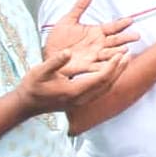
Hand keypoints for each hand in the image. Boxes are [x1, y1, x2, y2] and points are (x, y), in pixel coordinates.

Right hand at [14, 47, 128, 116]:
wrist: (26, 104)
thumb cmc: (32, 86)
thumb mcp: (40, 71)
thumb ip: (55, 62)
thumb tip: (67, 52)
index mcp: (74, 92)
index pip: (100, 79)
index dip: (112, 66)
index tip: (121, 54)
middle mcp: (81, 99)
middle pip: (107, 84)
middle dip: (119, 69)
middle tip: (128, 54)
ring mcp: (81, 102)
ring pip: (105, 88)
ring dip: (116, 74)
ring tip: (124, 60)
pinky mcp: (80, 101)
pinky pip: (100, 90)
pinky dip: (109, 79)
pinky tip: (112, 70)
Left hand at [43, 0, 138, 77]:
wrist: (49, 54)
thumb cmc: (59, 38)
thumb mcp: (68, 20)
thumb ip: (80, 6)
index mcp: (96, 32)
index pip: (112, 27)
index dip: (121, 24)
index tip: (131, 20)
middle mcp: (99, 44)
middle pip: (115, 41)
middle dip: (126, 39)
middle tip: (137, 36)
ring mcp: (94, 56)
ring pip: (110, 54)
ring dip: (118, 53)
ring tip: (126, 50)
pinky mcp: (87, 66)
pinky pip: (98, 66)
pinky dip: (106, 66)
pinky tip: (112, 64)